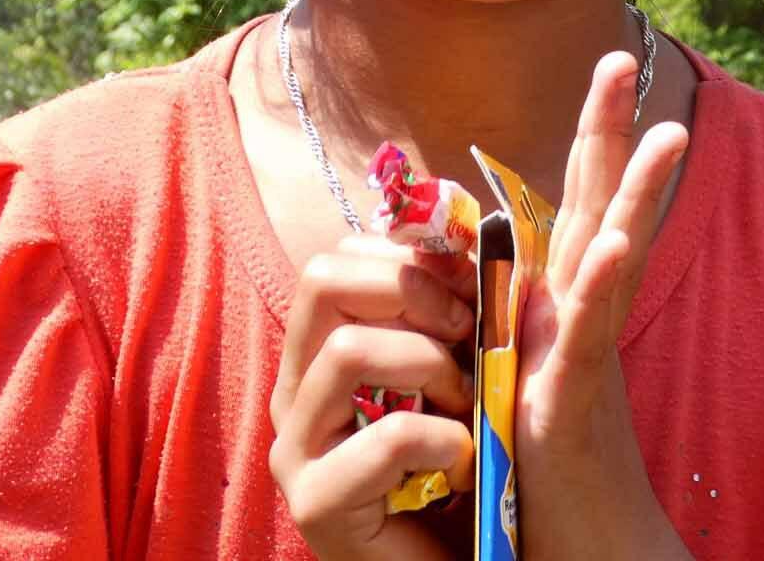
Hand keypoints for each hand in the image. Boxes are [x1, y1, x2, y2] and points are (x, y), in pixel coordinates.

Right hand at [269, 236, 476, 559]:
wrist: (461, 560)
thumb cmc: (461, 456)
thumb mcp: (456, 362)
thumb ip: (449, 305)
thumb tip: (470, 235)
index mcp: (318, 347)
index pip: (338, 256)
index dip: (411, 255)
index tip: (468, 284)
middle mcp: (293, 389)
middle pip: (321, 278)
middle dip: (409, 289)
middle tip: (464, 331)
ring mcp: (295, 448)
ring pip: (349, 349)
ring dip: (429, 367)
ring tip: (466, 408)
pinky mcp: (316, 505)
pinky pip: (387, 437)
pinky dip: (444, 440)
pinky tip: (463, 463)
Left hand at [516, 51, 692, 560]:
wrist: (585, 545)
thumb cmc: (547, 457)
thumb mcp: (522, 364)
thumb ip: (522, 306)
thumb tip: (511, 261)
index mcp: (562, 295)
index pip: (578, 196)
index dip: (592, 132)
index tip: (607, 66)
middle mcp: (582, 309)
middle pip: (601, 201)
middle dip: (611, 129)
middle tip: (621, 56)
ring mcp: (584, 349)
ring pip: (614, 255)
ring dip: (640, 192)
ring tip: (670, 132)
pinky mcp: (570, 399)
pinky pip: (588, 333)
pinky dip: (602, 285)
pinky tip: (617, 242)